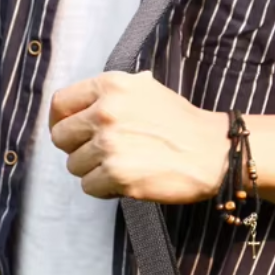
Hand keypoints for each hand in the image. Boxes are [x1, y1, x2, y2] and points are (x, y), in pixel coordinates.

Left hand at [49, 71, 227, 203]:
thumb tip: (80, 106)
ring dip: (94, 171)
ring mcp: (110, 145)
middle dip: (78, 148)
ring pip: (74, 165)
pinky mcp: (118, 175)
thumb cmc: (181, 123)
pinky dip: (105, 189)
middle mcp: (106, 112)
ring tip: (121, 167)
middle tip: (101, 154)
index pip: (60, 104)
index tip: (72, 133)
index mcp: (110, 86)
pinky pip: (89, 187)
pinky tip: (126, 181)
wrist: (214, 152)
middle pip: (61, 137)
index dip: (61, 121)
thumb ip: (111, 94)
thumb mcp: (146, 89)